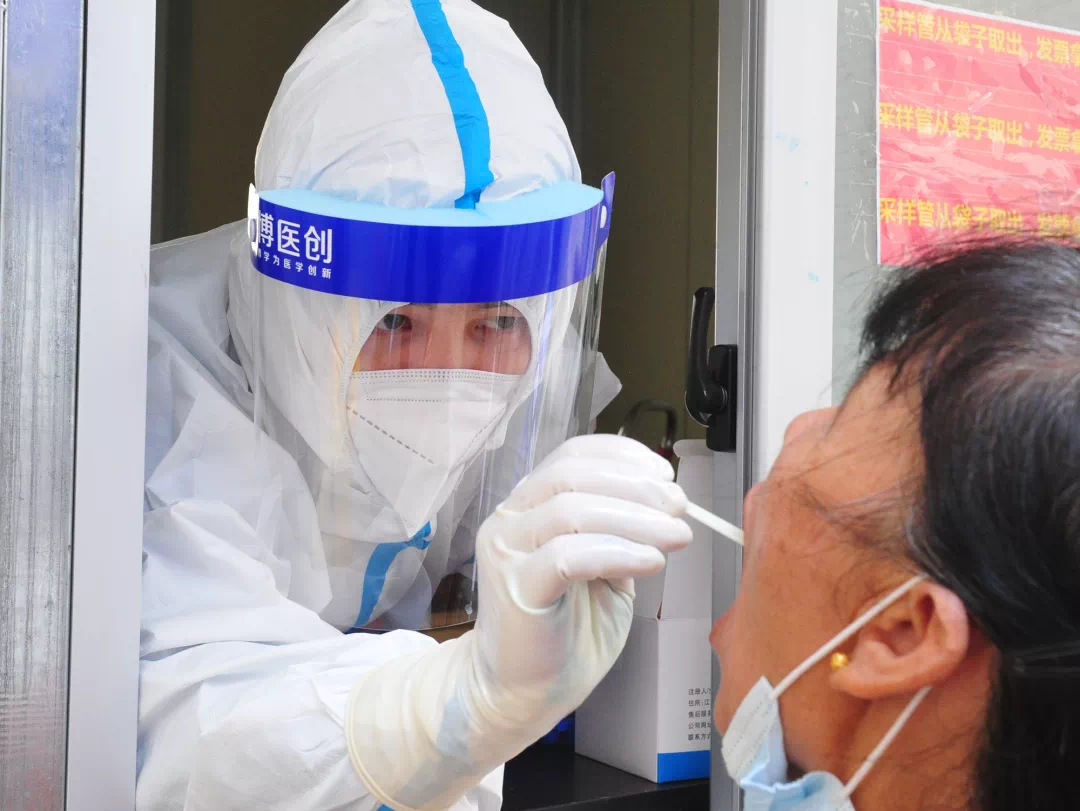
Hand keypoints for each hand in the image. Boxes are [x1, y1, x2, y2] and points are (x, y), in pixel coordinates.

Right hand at [347, 435, 691, 810]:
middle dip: (635, 485)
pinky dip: (617, 552)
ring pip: (571, 509)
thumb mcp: (604, 569)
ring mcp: (508, 551)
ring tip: (675, 535)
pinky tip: (652, 562)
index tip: (666, 473)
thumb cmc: (565, 632)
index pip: (573, 455)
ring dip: (634, 517)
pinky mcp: (515, 587)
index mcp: (532, 505)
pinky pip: (568, 556)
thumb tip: (667, 504)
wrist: (524, 693)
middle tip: (680, 505)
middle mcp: (512, 518)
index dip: (622, 456)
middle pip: (572, 474)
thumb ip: (623, 533)